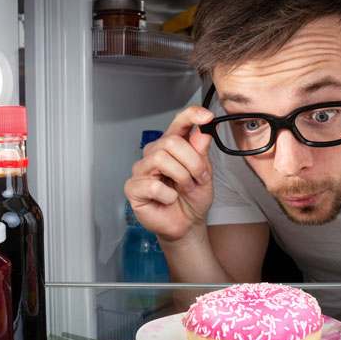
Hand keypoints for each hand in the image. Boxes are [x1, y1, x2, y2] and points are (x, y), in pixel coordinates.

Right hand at [123, 106, 214, 241]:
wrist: (186, 224)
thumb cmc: (192, 198)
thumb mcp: (204, 174)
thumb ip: (201, 153)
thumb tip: (202, 133)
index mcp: (173, 146)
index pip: (178, 122)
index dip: (191, 115)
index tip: (207, 117)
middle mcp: (154, 153)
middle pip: (170, 142)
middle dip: (192, 162)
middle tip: (198, 178)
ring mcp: (142, 170)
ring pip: (161, 159)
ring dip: (181, 177)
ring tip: (184, 189)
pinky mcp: (133, 187)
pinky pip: (153, 185)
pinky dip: (168, 195)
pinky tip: (168, 199)